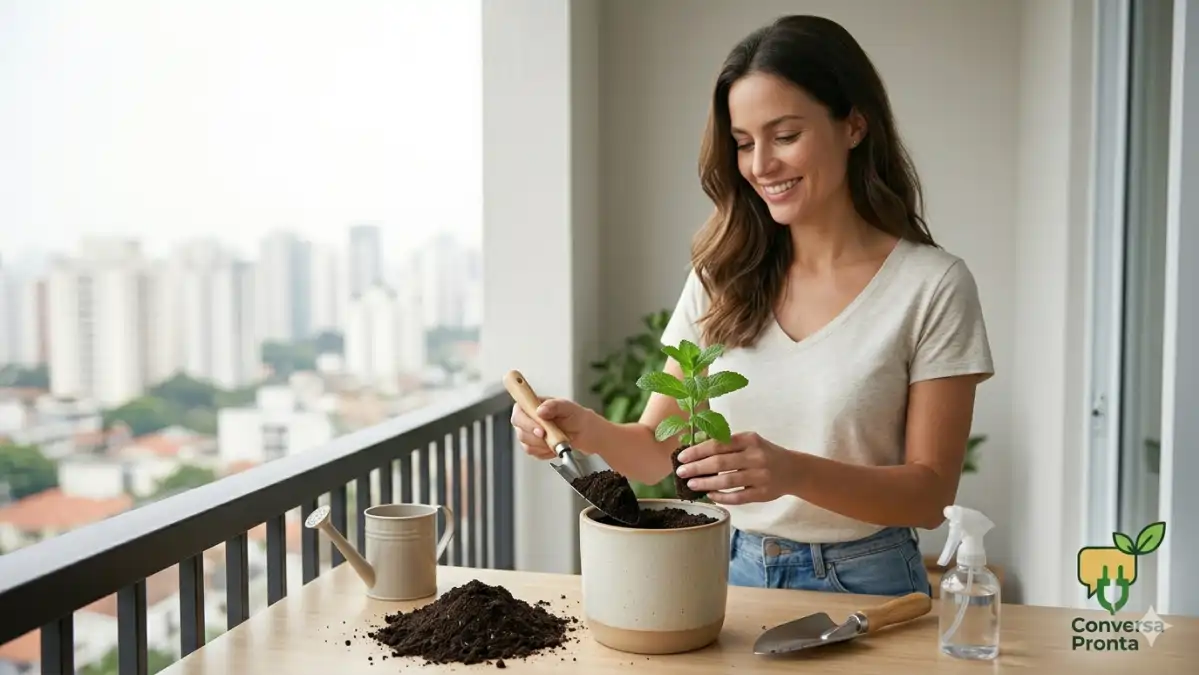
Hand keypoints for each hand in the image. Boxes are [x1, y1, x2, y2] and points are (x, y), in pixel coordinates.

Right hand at [510, 397, 598, 459]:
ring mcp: (528, 435)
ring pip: (528, 446)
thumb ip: (553, 406)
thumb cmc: (573, 415)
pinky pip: (536, 454)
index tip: (541, 430)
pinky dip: (547, 452)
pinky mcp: (533, 447)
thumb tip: (540, 410)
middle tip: (550, 437)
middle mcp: (526, 420)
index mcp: (529, 405)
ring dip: (544, 446)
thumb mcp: (567, 407)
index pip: (518, 414)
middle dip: (537, 438)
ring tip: (558, 439)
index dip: (527, 424)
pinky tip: (556, 445)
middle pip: (521, 432)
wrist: (581, 430)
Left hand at [674, 432, 799, 504]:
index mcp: (749, 439)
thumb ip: (728, 444)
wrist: (793, 470)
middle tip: (680, 472)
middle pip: (720, 463)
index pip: (718, 444)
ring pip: (727, 481)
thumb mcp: (749, 442)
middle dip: (696, 468)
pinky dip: (721, 497)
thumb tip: (695, 450)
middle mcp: (756, 456)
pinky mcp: (763, 493)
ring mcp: (760, 476)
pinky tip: (710, 495)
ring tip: (691, 484)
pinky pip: (737, 497)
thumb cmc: (764, 453)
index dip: (697, 451)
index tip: (682, 457)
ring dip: (705, 483)